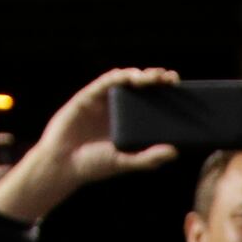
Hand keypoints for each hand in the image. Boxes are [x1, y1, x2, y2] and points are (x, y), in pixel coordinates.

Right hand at [0, 67, 183, 224]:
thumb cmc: (93, 166)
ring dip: (140, 75)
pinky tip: (129, 76)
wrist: (62, 165)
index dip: (165, 94)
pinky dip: (118, 77)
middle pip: (142, 88)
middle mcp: (119, 109)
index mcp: (130, 123)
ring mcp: (103, 102)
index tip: (179, 88)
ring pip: (125, 81)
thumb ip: (148, 158)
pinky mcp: (88, 97)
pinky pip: (105, 83)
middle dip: (157, 80)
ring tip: (153, 78)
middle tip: (171, 78)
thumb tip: (174, 151)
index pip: (152, 103)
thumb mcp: (124, 162)